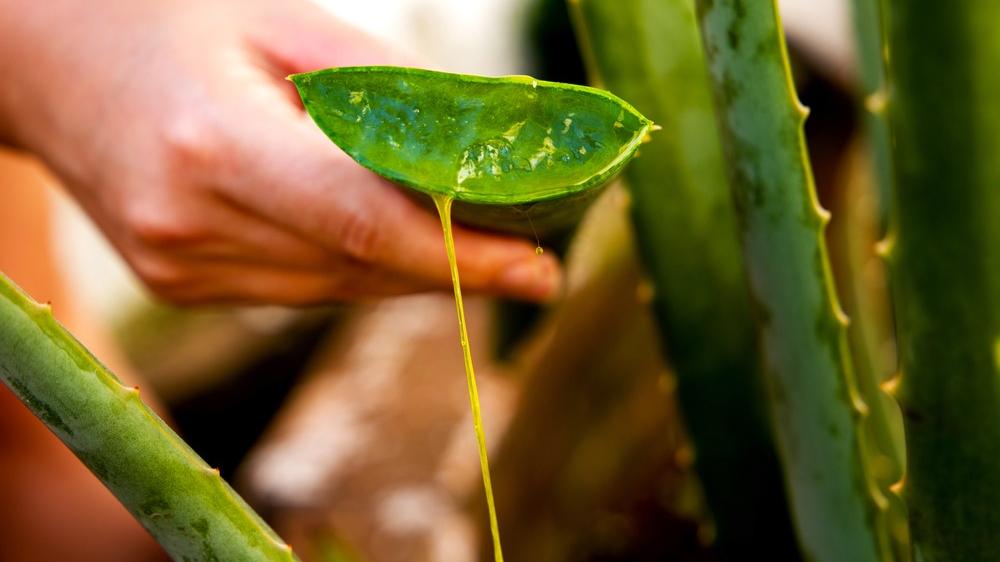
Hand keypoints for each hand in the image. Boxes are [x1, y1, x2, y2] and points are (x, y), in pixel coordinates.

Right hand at [0, 0, 560, 304]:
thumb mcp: (285, 25)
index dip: (464, 257)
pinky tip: (388, 240)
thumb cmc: (175, 17)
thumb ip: (389, 93)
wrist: (47, 56)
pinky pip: (300, 289)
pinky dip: (355, 267)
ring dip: (411, 271)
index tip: (542, 272)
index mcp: (213, 146)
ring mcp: (178, 267)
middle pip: (361, 268)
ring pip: (337, 288)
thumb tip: (490, 148)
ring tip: (474, 244)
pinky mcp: (180, 285)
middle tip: (533, 258)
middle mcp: (190, 226)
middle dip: (456, 268)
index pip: (364, 224)